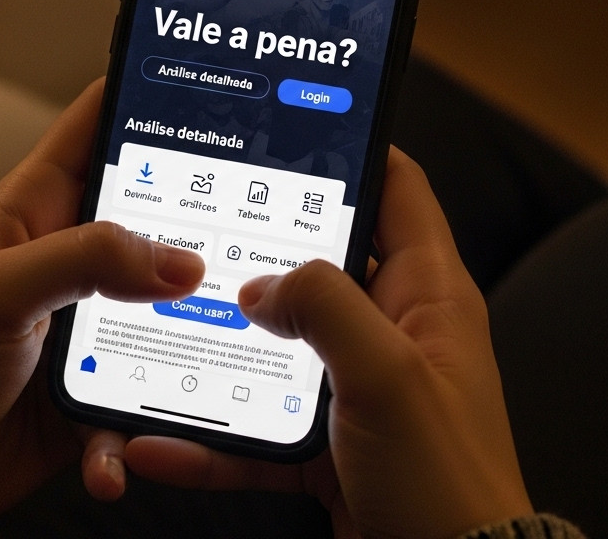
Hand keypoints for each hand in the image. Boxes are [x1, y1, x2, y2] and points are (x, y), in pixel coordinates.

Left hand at [0, 80, 201, 529]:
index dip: (150, 98)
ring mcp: (95, 323)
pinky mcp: (105, 385)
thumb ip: (84, 259)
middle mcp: (74, 259)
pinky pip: (153, 395)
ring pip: (173, 310)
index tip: (214, 87)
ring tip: (210, 357)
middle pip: (161, 219)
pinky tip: (119, 453)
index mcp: (38, 209)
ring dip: (192, 339)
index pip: (100, 126)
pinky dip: (147, 425)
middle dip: (207, 226)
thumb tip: (180, 259)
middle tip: (257, 235)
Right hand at [125, 148, 533, 538]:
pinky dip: (214, 440)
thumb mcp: (386, 373)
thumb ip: (324, 305)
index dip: (350, 151)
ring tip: (162, 331)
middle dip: (257, 253)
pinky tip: (162, 443)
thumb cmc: (445, 479)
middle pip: (320, 267)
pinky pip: (260, 432)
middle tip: (195, 230)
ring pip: (278, 351)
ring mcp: (359, 390)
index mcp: (428, 295)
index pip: (396, 190)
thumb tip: (260, 285)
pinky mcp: (331, 448)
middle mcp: (394, 333)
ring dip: (222, 350)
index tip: (288, 130)